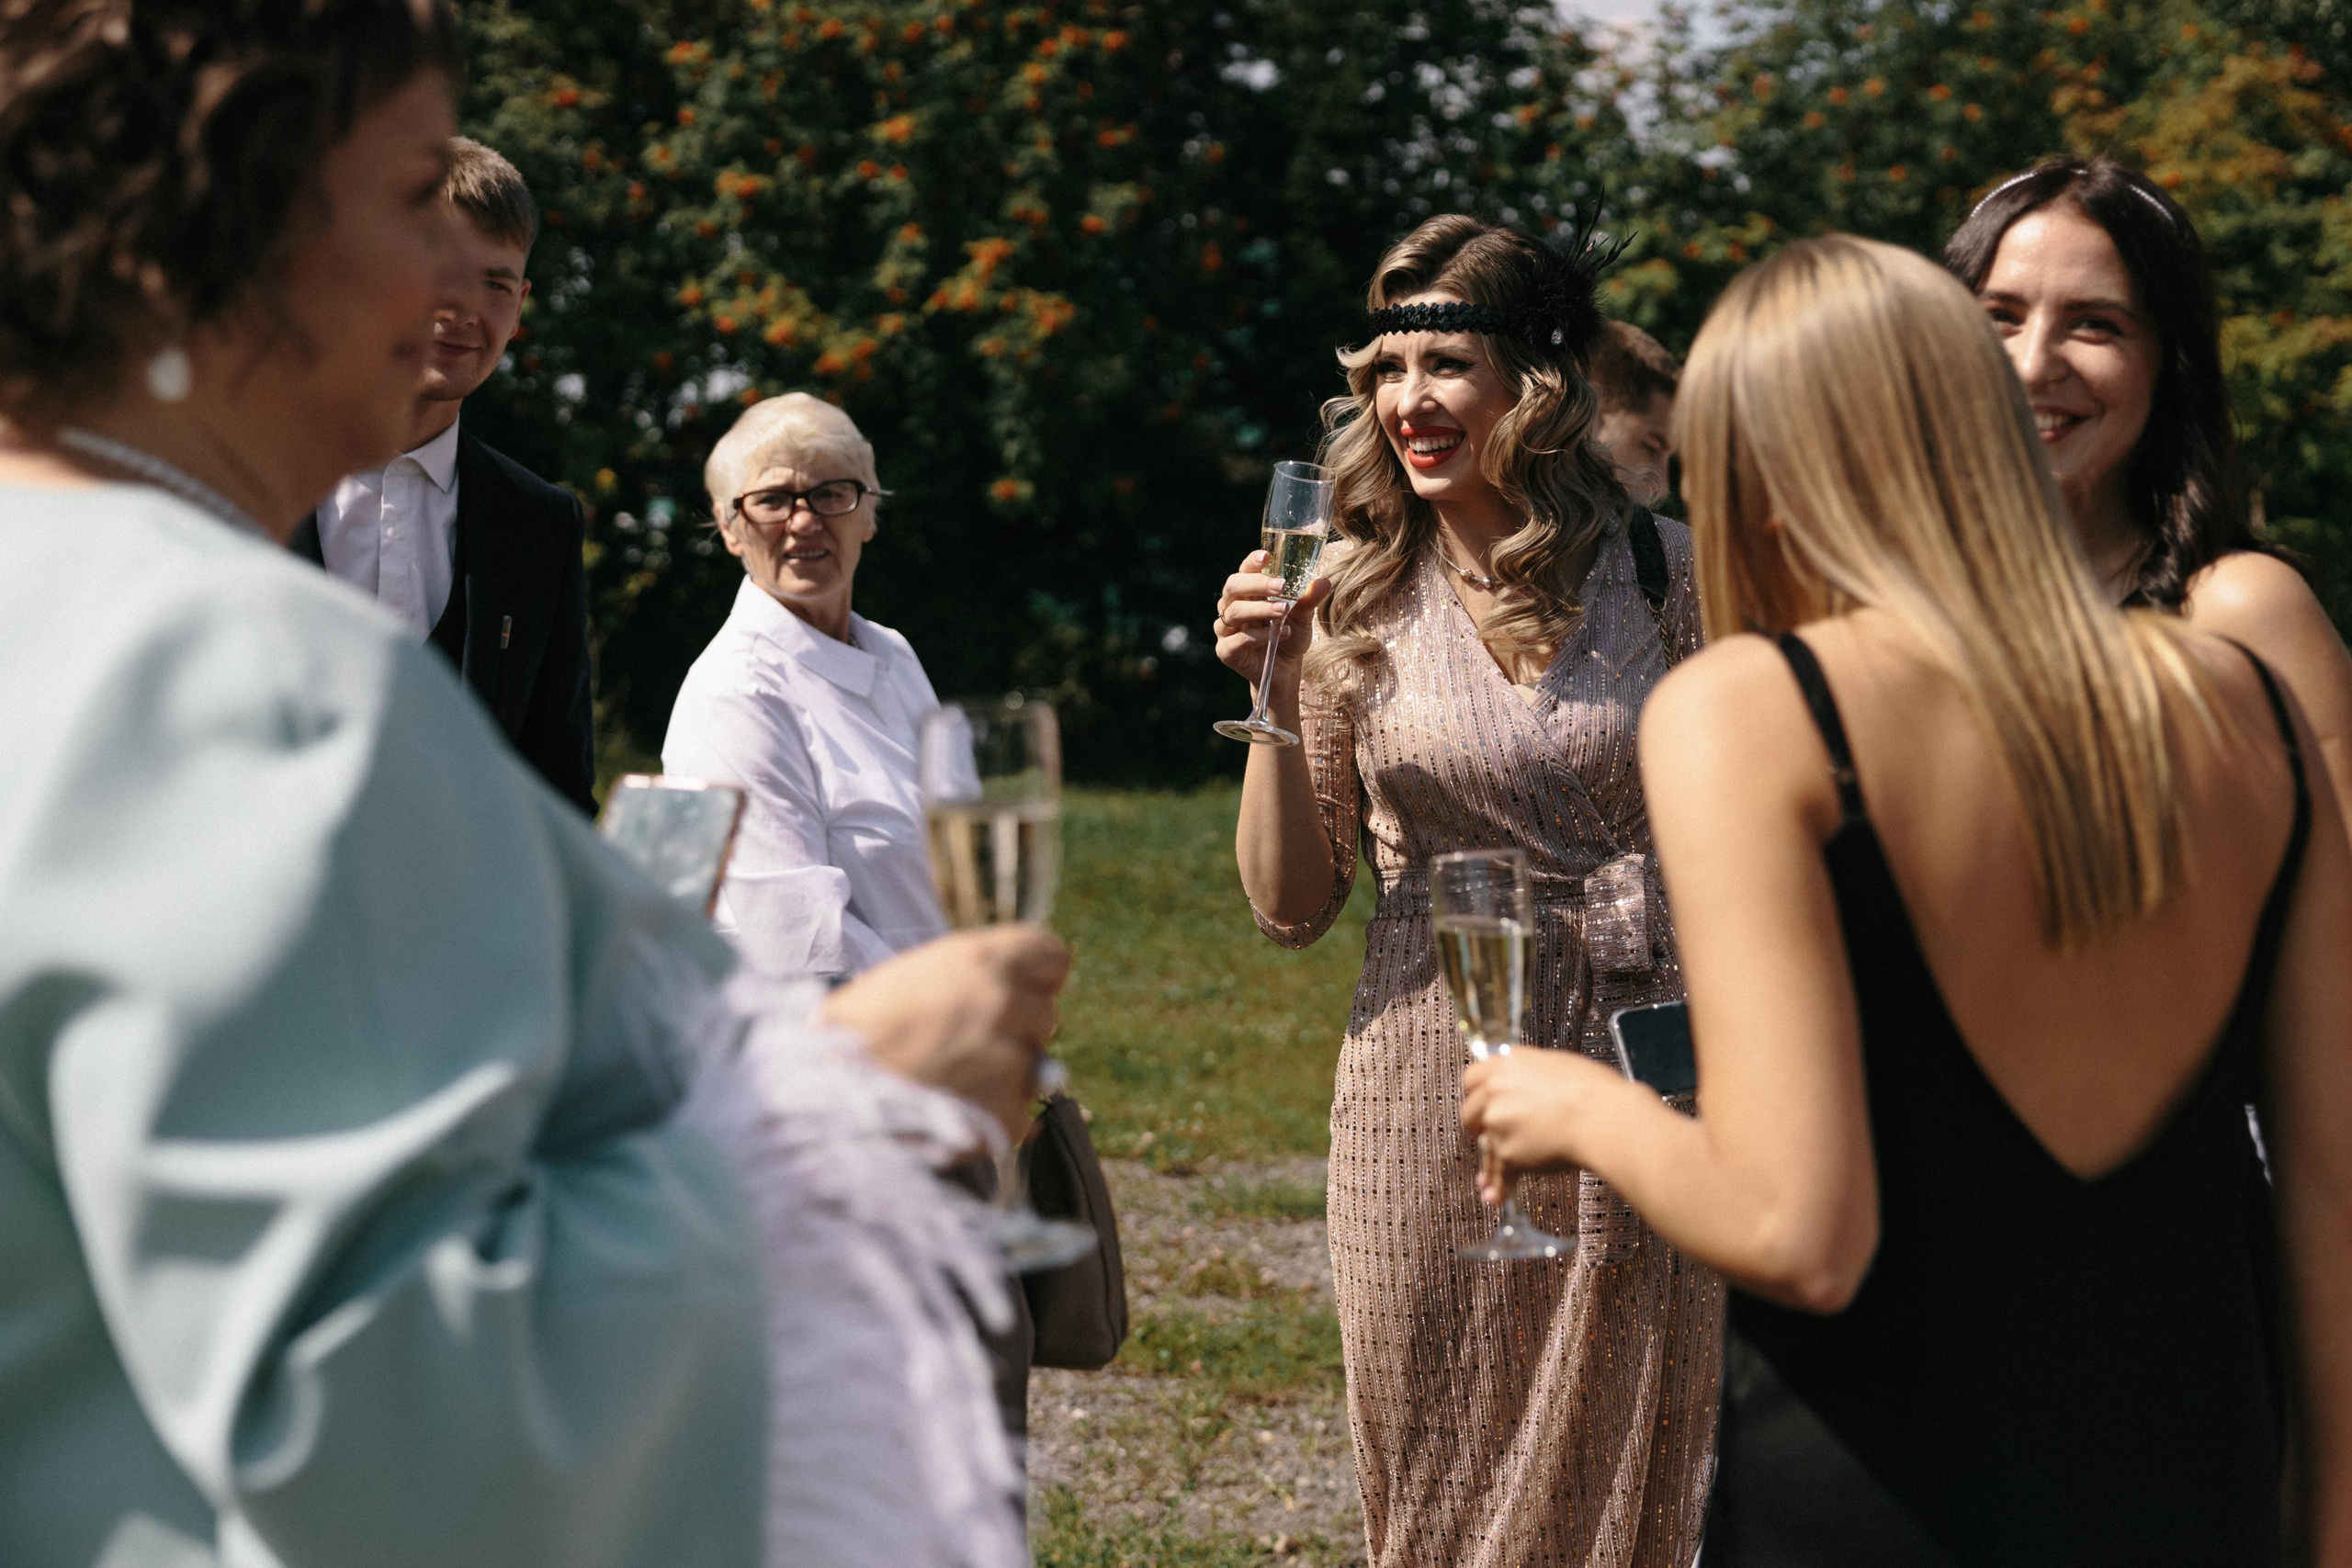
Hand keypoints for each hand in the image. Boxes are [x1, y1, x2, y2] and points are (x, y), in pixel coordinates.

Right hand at [823, 926, 1071, 1140]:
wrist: (820, 1097)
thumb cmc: (854, 1032)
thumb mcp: (913, 975)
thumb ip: (973, 978)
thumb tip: (1021, 993)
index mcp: (981, 959)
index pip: (1053, 957)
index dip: (1034, 978)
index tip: (1014, 992)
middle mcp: (1004, 1004)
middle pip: (1046, 1015)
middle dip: (1015, 1030)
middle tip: (962, 1044)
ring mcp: (1009, 1062)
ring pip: (1037, 1067)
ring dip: (1007, 1077)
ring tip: (949, 1081)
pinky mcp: (1004, 1116)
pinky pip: (1019, 1115)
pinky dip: (992, 1119)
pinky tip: (948, 1111)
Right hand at [1214, 549, 1332, 686]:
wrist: (1285, 671)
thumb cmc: (1289, 637)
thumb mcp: (1303, 617)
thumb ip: (1309, 599)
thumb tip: (1324, 581)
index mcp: (1247, 592)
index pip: (1244, 570)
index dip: (1252, 562)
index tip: (1267, 556)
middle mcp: (1231, 607)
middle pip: (1233, 587)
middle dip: (1256, 584)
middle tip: (1281, 585)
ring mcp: (1225, 629)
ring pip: (1234, 612)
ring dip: (1261, 609)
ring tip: (1284, 610)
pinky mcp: (1226, 651)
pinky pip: (1239, 639)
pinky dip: (1260, 636)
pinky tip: (1282, 634)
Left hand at [1460, 1048, 1618, 1203]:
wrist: (1602, 1117)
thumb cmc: (1592, 1091)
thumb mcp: (1555, 1065)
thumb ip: (1528, 1076)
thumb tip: (1525, 1086)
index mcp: (1505, 1064)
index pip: (1472, 1078)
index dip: (1478, 1094)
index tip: (1482, 1103)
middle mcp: (1494, 1091)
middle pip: (1470, 1112)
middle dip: (1479, 1127)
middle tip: (1487, 1135)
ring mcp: (1497, 1122)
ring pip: (1486, 1147)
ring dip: (1490, 1162)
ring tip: (1489, 1178)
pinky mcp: (1507, 1152)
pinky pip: (1499, 1173)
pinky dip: (1500, 1186)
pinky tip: (1495, 1195)